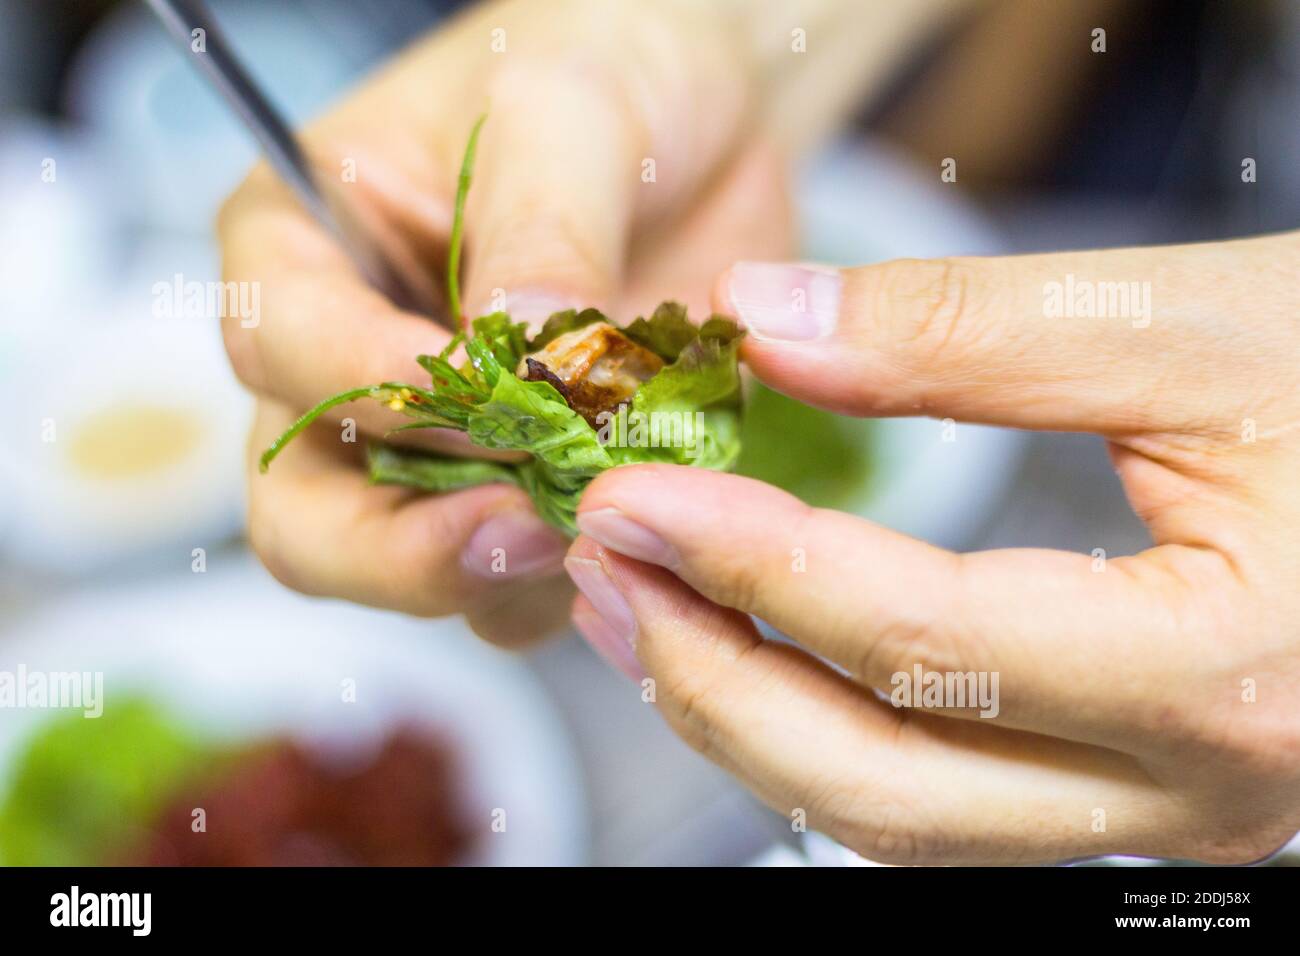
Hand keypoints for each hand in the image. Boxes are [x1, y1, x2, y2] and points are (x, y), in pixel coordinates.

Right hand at [218, 0, 790, 642]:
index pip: (285, 348)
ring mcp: (432, 446)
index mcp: (303, 251)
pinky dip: (572, 578)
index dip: (372, 389)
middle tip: (524, 530)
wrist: (703, 116)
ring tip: (605, 529)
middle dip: (403, 548)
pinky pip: (519, 583)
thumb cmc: (603, 72)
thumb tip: (525, 350)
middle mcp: (345, 367)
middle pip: (306, 513)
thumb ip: (536, 227)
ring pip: (412, 569)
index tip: (485, 398)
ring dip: (502, 574)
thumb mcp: (566, 110)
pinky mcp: (518, 490)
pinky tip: (640, 537)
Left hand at [565, 232, 1299, 861]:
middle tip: (605, 568)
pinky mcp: (1144, 795)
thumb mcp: (1200, 325)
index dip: (754, 563)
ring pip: (903, 821)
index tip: (633, 494)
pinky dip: (825, 733)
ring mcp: (1168, 815)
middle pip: (886, 783)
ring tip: (644, 609)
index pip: (920, 644)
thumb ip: (972, 327)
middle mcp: (1197, 789)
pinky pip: (946, 802)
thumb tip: (766, 320)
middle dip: (714, 678)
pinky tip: (754, 652)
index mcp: (1225, 674)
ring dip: (751, 720)